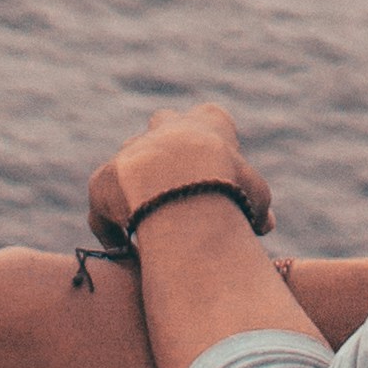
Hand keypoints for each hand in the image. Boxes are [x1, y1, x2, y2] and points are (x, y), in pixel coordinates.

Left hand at [85, 98, 273, 247]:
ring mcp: (132, 149)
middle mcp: (166, 127)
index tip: (219, 173)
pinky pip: (104, 203)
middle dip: (168, 149)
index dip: (215, 146)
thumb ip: (257, 206)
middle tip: (180, 188)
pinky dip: (112, 223)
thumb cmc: (226, 185)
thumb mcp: (256, 195)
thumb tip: (263, 225)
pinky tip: (124, 247)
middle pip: (164, 125)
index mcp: (207, 121)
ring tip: (150, 220)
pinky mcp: (103, 178)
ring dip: (138, 184)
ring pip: (132, 159)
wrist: (176, 186)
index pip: (212, 119)